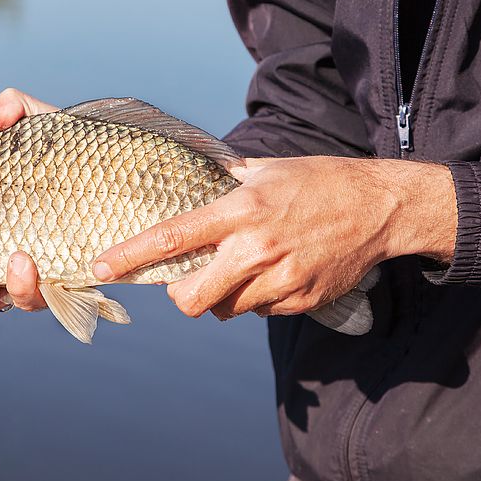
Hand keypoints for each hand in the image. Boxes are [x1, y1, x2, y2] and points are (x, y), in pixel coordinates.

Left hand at [92, 156, 456, 319]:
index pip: (173, 238)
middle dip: (181, 296)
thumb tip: (191, 180)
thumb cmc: (319, 181)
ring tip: (243, 268)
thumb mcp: (267, 169)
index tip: (101, 267)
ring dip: (222, 296)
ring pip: (226, 310)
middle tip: (186, 282)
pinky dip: (256, 299)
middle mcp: (255, 249)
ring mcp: (280, 280)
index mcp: (241, 211)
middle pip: (192, 299)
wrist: (380, 208)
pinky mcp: (299, 300)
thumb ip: (225, 181)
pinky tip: (274, 273)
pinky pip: (259, 312)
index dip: (131, 256)